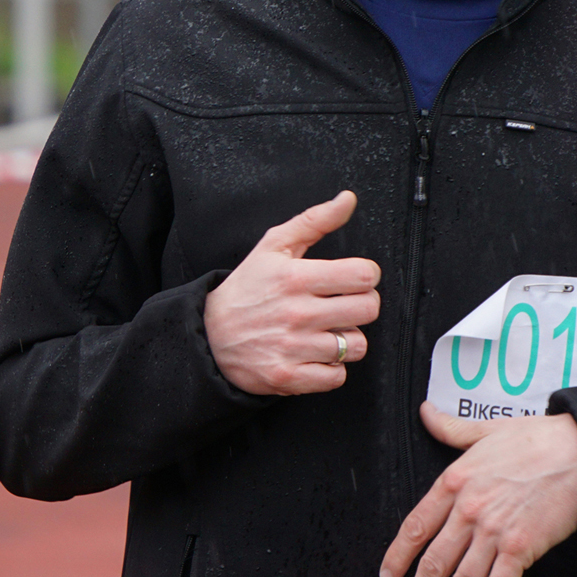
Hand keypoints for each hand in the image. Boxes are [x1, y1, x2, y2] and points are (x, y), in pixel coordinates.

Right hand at [204, 191, 381, 395]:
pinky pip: (337, 377)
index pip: (363, 275)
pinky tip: (315, 355)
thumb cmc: (247, 288)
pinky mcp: (288, 378)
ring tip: (327, 331)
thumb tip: (348, 199)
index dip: (365, 275)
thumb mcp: (274, 246)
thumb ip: (315, 221)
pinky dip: (331, 369)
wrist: (208, 335)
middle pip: (368, 309)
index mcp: (295, 277)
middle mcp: (296, 313)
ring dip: (347, 340)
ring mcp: (292, 348)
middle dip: (361, 305)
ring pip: (356, 346)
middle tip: (343, 305)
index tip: (351, 279)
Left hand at [380, 402, 576, 576]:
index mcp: (453, 481)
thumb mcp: (485, 430)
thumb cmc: (536, 439)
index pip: (415, 527)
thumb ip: (450, 428)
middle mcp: (467, 510)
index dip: (398, 557)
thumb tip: (426, 413)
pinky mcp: (521, 548)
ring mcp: (493, 531)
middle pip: (433, 563)